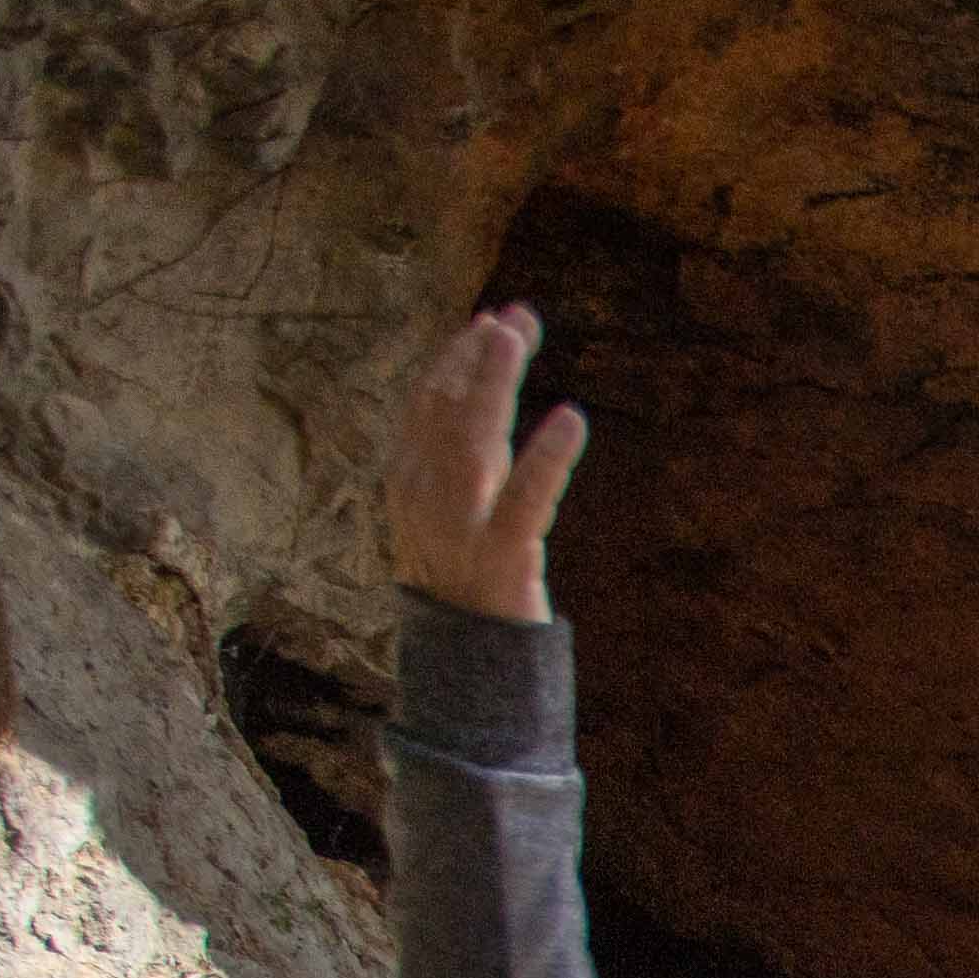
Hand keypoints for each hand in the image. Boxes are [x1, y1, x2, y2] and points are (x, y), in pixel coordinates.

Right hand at [388, 308, 585, 622]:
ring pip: (475, 442)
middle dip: (479, 357)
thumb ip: (467, 448)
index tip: (493, 321)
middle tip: (515, 317)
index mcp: (406, 478)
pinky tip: (571, 419)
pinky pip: (526, 500)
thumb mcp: (455, 505)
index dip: (458, 356)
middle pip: (447, 409)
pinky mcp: (503, 557)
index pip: (426, 401)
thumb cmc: (468, 575)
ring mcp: (460, 527)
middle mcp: (423, 495)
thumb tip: (486, 380)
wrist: (470, 661)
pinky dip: (548, 458)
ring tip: (519, 339)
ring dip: (495, 386)